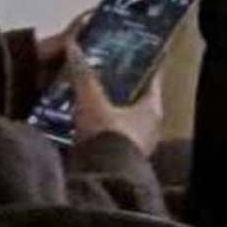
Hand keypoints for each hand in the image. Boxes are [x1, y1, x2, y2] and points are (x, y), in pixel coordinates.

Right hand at [48, 40, 162, 158]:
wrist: (102, 180)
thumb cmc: (106, 136)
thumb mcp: (91, 102)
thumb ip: (82, 76)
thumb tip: (74, 46)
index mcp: (153, 108)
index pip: (152, 78)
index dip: (144, 64)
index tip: (134, 52)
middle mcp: (151, 127)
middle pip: (138, 100)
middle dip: (123, 88)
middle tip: (106, 73)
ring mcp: (138, 146)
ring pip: (126, 121)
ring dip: (111, 111)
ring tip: (92, 97)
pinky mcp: (122, 161)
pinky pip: (114, 138)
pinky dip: (102, 130)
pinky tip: (85, 125)